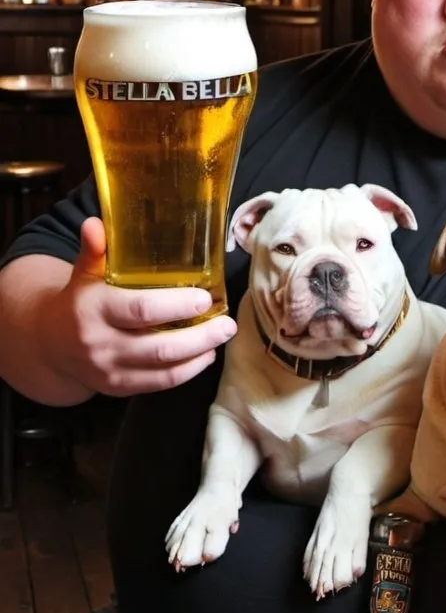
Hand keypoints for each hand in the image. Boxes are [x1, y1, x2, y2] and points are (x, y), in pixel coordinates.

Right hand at [40, 217, 236, 396]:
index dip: (177, 306)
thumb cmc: (79, 301)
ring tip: (223, 336)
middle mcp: (100, 344)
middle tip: (228, 322)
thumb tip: (95, 223)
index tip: (205, 298)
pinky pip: (160, 384)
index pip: (141, 310)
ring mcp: (109, 370)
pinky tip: (206, 355)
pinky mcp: (119, 388)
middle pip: (159, 346)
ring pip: (163, 369)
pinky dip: (188, 371)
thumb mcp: (84, 274)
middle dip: (200, 336)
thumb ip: (94, 250)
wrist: (50, 344)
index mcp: (93, 309)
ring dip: (200, 354)